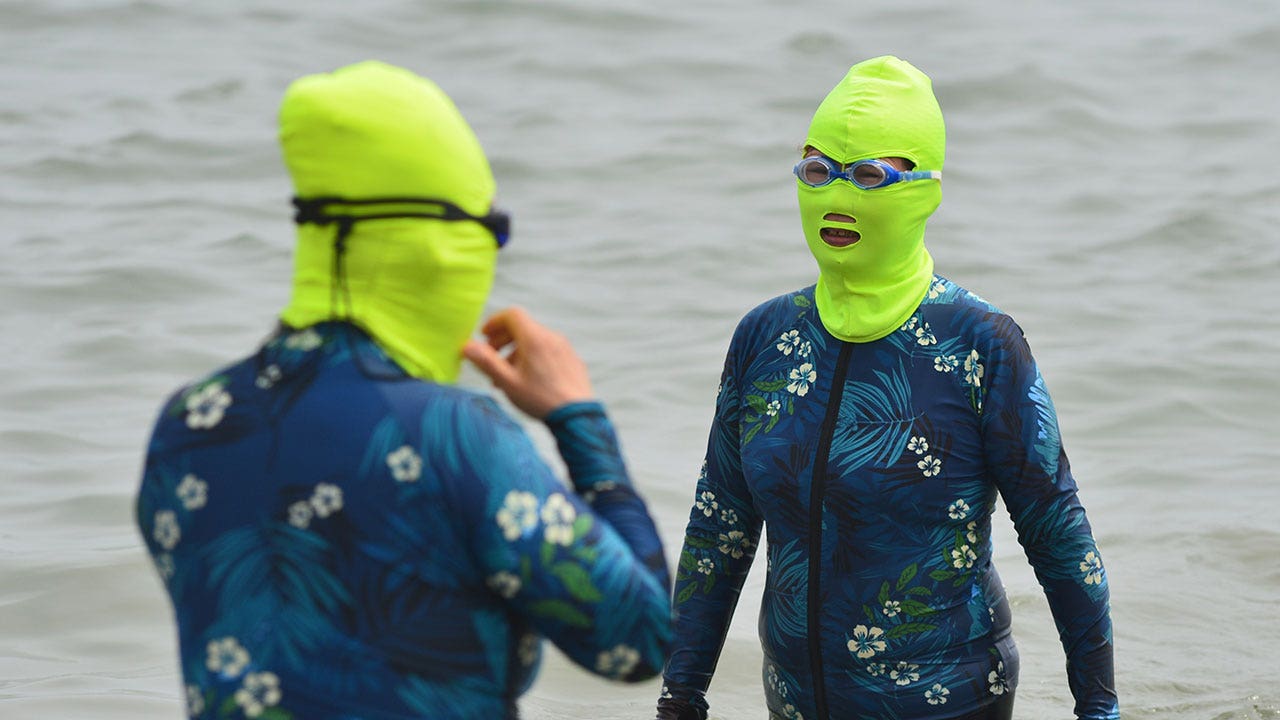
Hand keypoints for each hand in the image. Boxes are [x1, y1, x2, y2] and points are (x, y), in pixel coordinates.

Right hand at [463, 306, 594, 418]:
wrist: (577, 415)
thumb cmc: (541, 399)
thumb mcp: (508, 382)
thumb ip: (486, 362)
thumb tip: (466, 346)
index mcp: (534, 338)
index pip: (512, 315)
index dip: (494, 322)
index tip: (484, 335)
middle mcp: (551, 337)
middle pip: (522, 327)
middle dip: (502, 340)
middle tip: (490, 358)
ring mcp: (564, 348)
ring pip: (534, 341)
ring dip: (516, 353)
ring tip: (506, 377)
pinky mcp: (571, 360)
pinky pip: (548, 351)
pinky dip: (533, 358)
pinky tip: (528, 380)